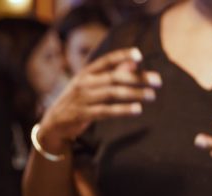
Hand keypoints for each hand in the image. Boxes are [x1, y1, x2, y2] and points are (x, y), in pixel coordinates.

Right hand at [37, 48, 161, 153]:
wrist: (54, 123)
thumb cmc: (78, 101)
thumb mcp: (91, 85)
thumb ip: (112, 73)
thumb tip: (133, 63)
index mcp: (86, 73)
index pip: (106, 60)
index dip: (122, 56)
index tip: (139, 55)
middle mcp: (84, 82)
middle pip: (115, 77)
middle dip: (138, 78)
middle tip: (158, 81)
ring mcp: (82, 98)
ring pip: (112, 93)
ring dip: (134, 93)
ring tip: (152, 95)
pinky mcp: (82, 114)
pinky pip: (106, 111)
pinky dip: (123, 110)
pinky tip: (137, 109)